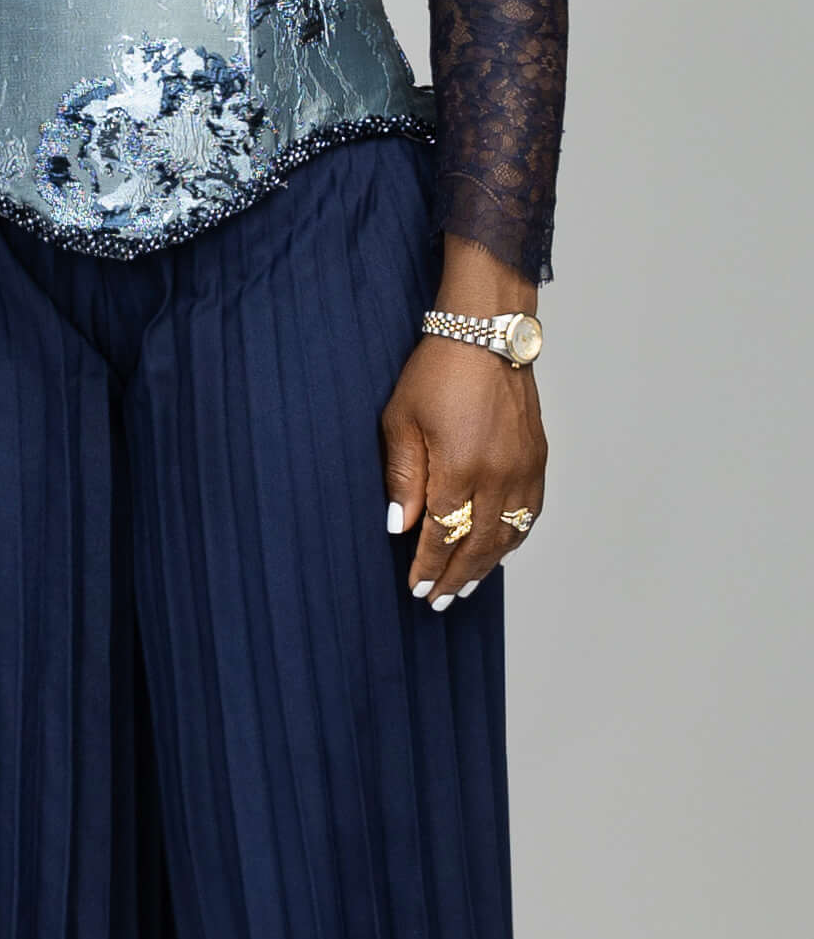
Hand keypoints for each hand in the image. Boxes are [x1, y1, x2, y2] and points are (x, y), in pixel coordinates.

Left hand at [381, 334, 545, 609]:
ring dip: (487, 564)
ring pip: (508, 534)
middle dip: (456, 576)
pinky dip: (514, 537)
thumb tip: (400, 526)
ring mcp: (524, 469)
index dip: (428, 566)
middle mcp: (498, 476)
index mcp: (459, 469)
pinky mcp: (538, 458)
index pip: (442, 535)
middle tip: (439, 601)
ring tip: (465, 585)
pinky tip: (499, 549)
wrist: (487, 337)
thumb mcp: (402, 422)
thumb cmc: (436, 373)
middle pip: (477, 544)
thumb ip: (403, 478)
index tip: (416, 588)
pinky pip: (530, 511)